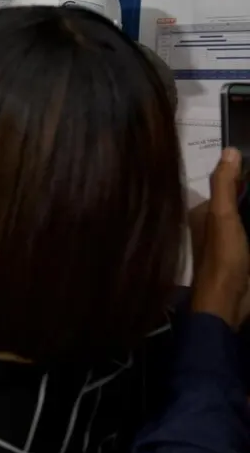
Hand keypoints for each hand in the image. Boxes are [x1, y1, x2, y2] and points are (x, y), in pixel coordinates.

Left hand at [192, 148, 249, 326]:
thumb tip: (230, 149)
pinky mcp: (248, 257)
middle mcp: (219, 224)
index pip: (231, 186)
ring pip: (249, 218)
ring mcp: (236, 242)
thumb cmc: (222, 257)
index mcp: (207, 213)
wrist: (228, 302)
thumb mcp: (223, 216)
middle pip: (244, 202)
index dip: (246, 175)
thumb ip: (225, 184)